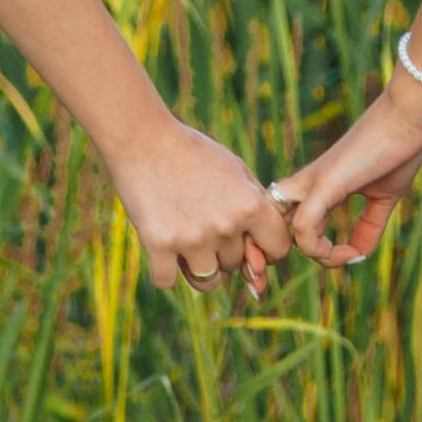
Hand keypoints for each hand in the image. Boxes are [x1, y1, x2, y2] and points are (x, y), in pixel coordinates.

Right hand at [111, 113, 297, 296]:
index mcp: (250, 204)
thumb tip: (268, 250)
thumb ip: (256, 206)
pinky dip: (166, 272)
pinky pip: (168, 281)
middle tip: (205, 227)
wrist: (143, 139)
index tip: (254, 246)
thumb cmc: (192, 153)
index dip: (268, 250)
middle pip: (236, 264)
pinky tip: (163, 250)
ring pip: (208, 282)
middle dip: (224, 252)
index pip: (278, 249)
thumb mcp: (236, 170)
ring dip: (200, 269)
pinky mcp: (158, 245)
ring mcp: (191, 239)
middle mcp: (225, 226)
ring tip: (187, 244)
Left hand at [277, 75, 421, 268]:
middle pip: (270, 224)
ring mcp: (312, 183)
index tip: (346, 256)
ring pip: (282, 230)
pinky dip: (319, 250)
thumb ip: (369, 226)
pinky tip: (350, 252)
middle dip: (284, 254)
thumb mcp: (383, 197)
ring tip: (346, 256)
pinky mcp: (324, 184)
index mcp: (316, 187)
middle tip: (327, 262)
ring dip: (313, 256)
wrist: (407, 117)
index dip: (304, 247)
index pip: (288, 221)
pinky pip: (303, 226)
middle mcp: (305, 184)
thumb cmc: (398, 150)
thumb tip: (358, 255)